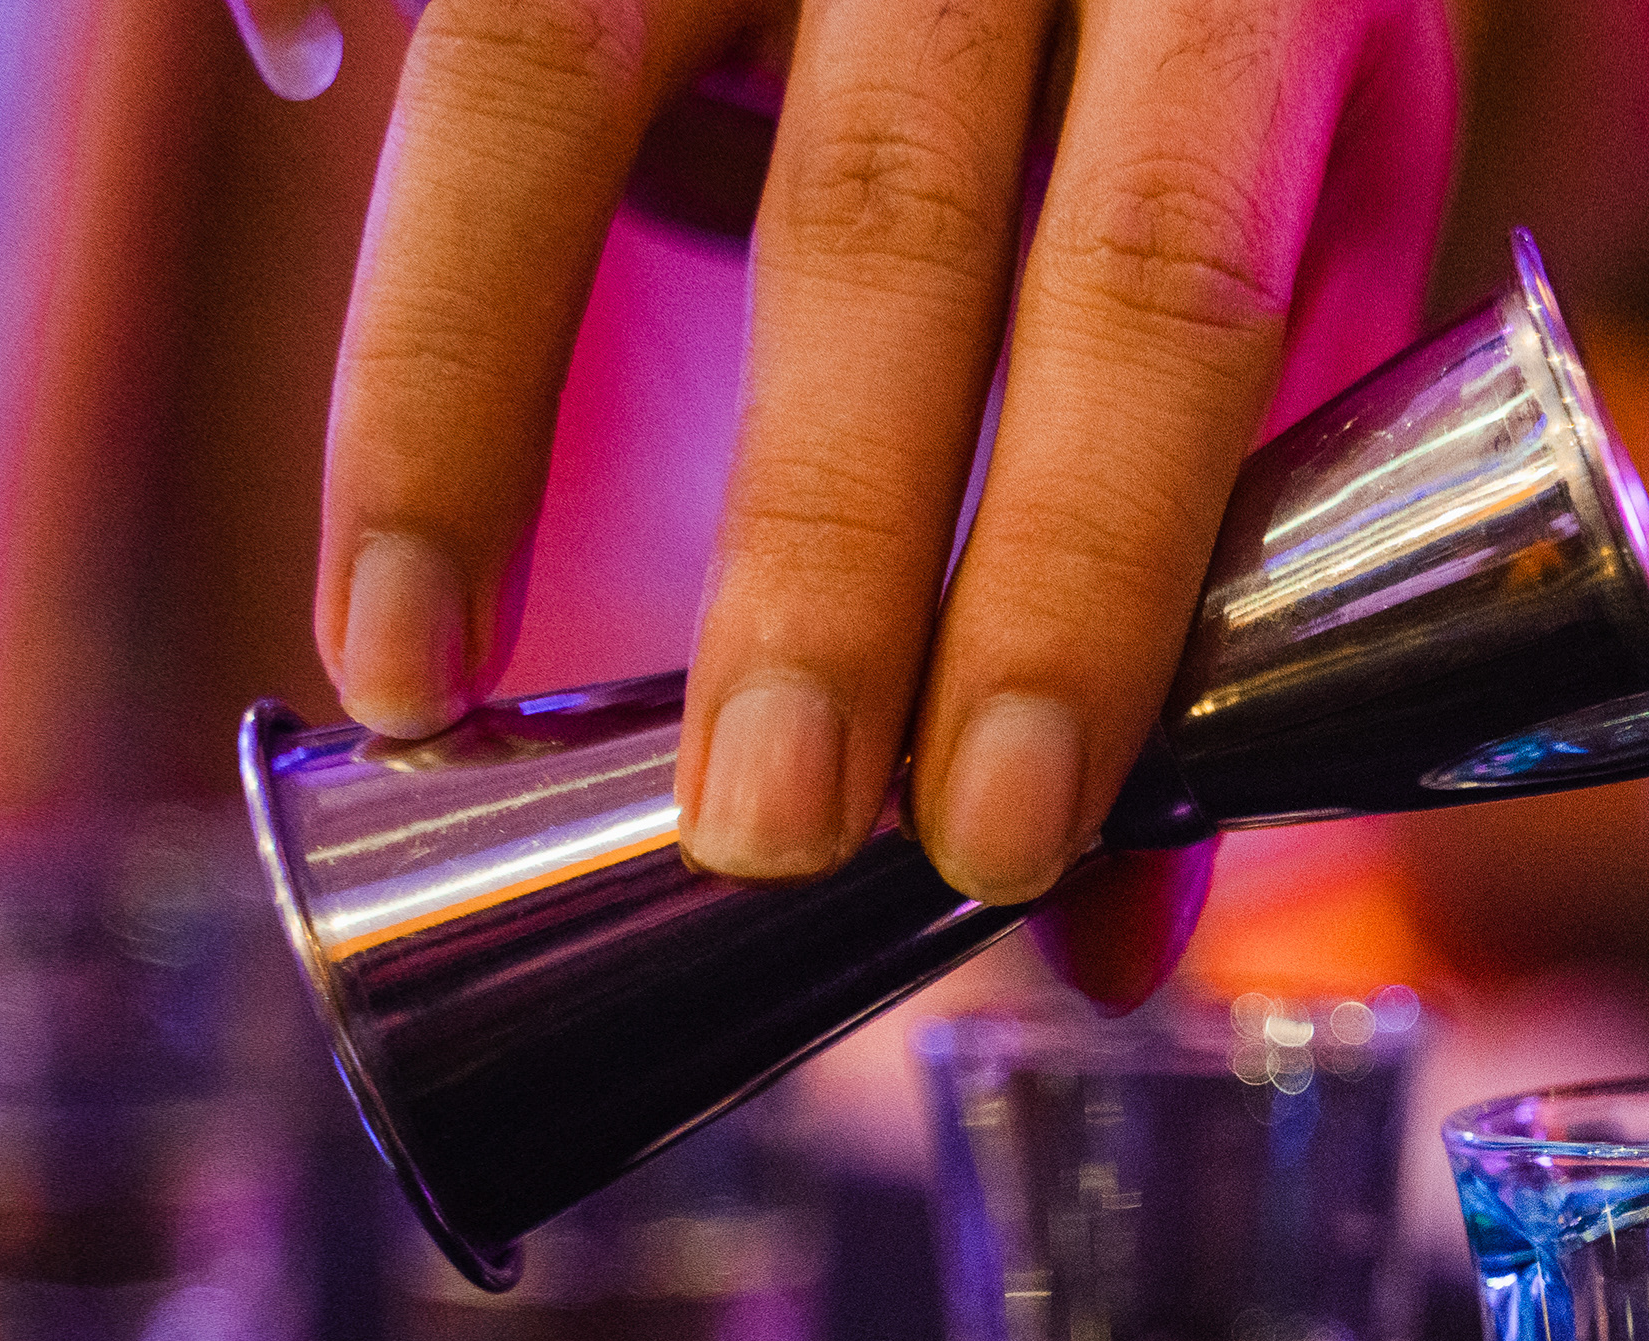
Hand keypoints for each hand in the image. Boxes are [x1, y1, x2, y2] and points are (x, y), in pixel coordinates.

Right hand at [316, 0, 1461, 1002]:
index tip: (999, 831)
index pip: (1161, 287)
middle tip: (764, 824)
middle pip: (887, 218)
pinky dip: (373, 238)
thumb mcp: (1295, 214)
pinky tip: (353, 476)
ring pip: (560, 85)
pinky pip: (424, 14)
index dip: (1079, 568)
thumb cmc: (1197, 19)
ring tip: (423, 678)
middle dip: (818, 551)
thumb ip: (1229, 529)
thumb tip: (1109, 940)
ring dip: (465, 403)